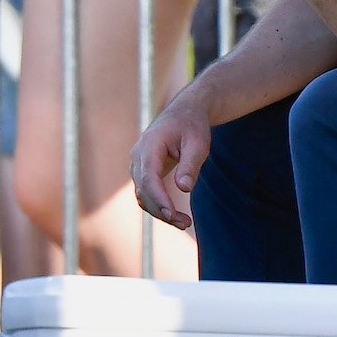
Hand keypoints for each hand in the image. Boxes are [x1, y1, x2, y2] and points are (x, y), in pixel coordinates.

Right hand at [131, 94, 212, 229]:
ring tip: (185, 222)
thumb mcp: (198, 143)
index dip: (158, 197)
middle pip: (143, 189)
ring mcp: (138, 164)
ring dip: (160, 211)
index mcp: (150, 145)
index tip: (171, 214)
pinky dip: (158, 205)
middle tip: (185, 223)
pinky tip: (175, 215)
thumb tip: (184, 188)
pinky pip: (146, 193)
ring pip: (143, 194)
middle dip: (162, 210)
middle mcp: (138, 156)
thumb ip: (190, 165)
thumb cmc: (192, 126)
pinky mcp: (143, 171)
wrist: (185, 113)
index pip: (148, 177)